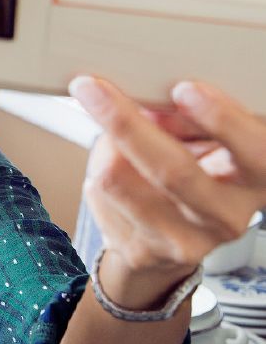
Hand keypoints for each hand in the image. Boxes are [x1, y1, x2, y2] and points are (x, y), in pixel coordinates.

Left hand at [70, 77, 265, 306]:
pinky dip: (96, 170)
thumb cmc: (191, 171)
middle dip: (126, 124)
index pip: (256, 151)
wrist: (170, 240)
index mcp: (255, 178)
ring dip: (105, 145)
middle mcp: (227, 216)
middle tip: (94, 90)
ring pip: (118, 177)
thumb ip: (185, 119)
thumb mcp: (201, 138)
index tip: (185, 90)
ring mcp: (186, 242)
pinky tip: (113, 174)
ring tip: (115, 141)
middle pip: (174, 170)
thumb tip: (150, 101)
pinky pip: (99, 195)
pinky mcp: (143, 253)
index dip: (223, 121)